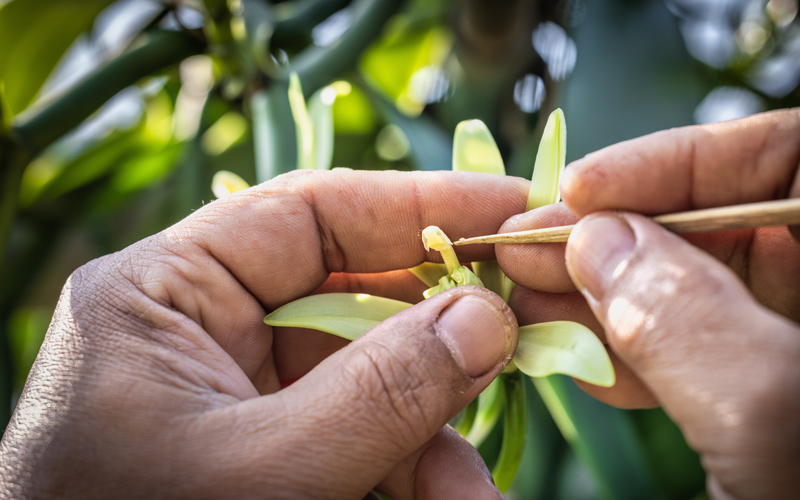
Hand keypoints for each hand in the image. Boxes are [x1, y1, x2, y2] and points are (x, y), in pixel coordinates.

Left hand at [0, 170, 525, 499]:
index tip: (505, 207)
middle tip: (521, 346)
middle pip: (347, 297)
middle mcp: (197, 329)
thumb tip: (486, 316)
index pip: (304, 213)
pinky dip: (400, 467)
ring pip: (359, 377)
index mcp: (160, 294)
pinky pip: (346, 432)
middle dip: (435, 342)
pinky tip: (441, 499)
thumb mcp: (266, 472)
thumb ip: (380, 393)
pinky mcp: (255, 445)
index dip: (415, 203)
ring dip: (427, 433)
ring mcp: (229, 390)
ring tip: (471, 495)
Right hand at [497, 109, 799, 498]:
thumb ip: (689, 322)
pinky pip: (690, 352)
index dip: (685, 160)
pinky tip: (569, 350)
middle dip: (617, 233)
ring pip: (694, 291)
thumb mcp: (775, 427)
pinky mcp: (764, 399)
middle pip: (726, 224)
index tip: (583, 190)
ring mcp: (794, 353)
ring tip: (522, 299)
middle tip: (525, 249)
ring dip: (601, 294)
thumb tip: (597, 241)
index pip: (794, 160)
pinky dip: (626, 349)